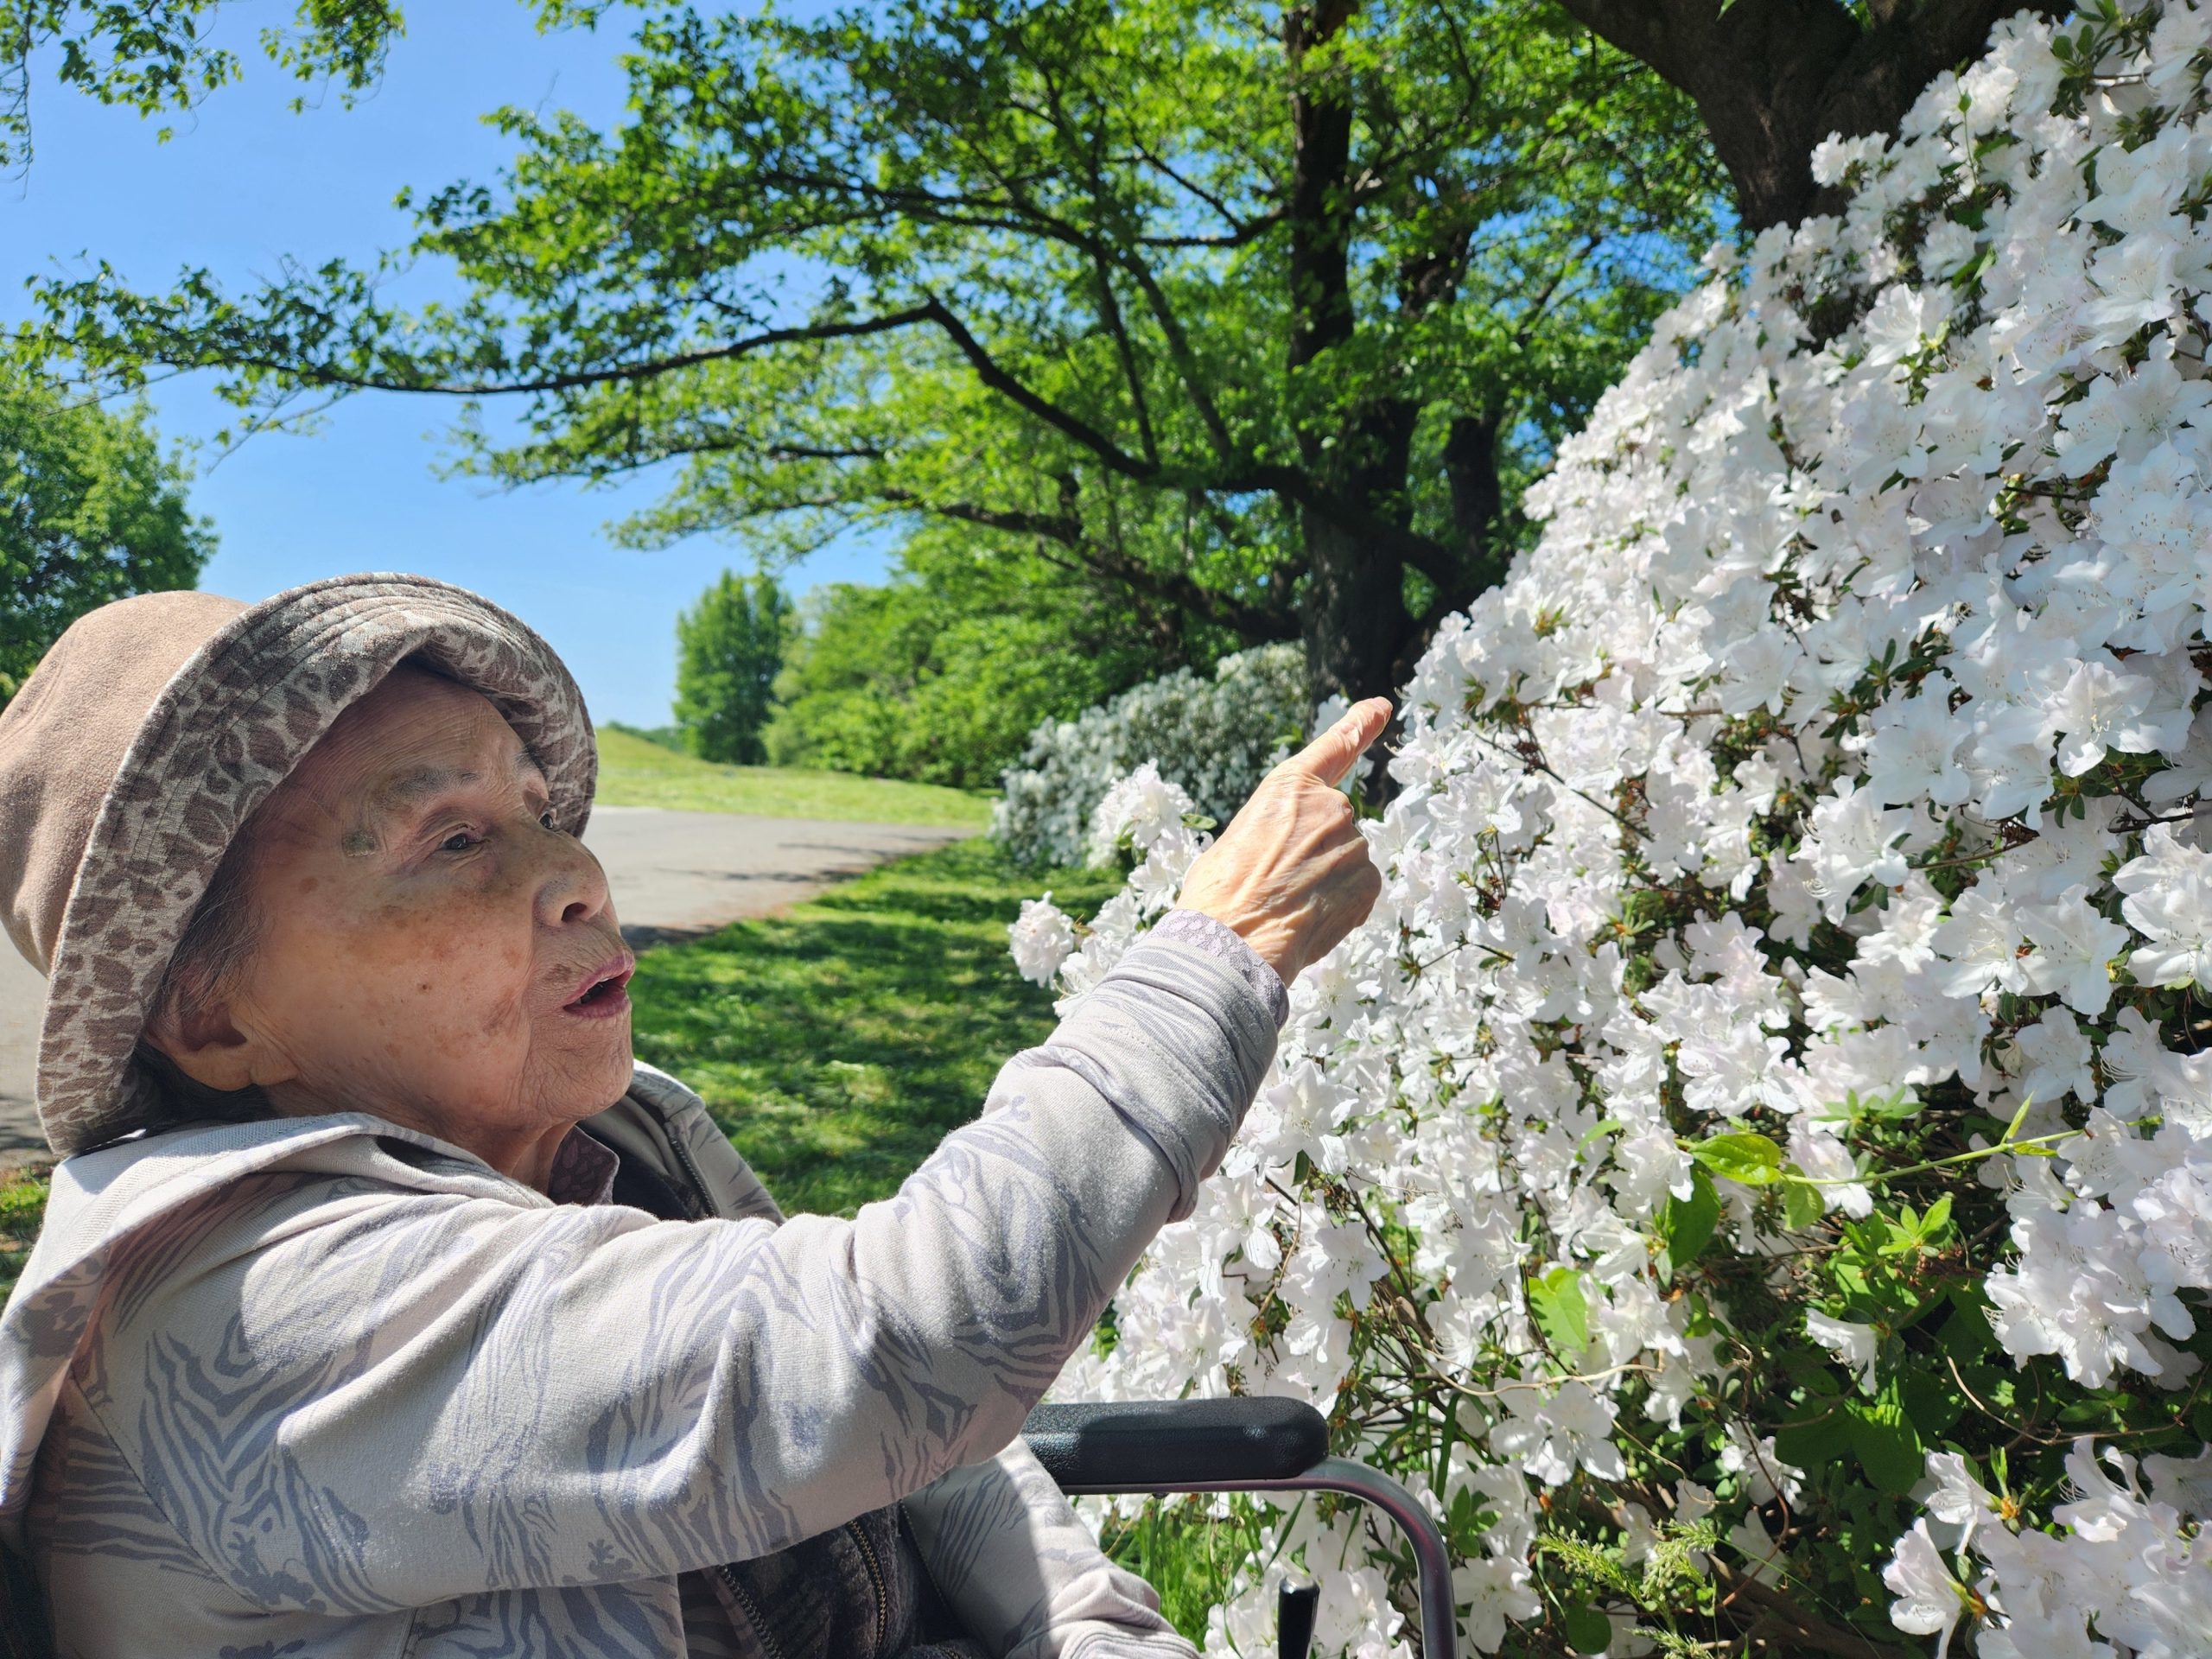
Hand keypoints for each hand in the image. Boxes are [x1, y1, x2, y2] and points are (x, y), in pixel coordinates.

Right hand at [1176, 696, 1389, 986]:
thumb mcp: (1238, 840)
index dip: (1360, 724)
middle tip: (1277, 882)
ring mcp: (1354, 843)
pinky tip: (1309, 919)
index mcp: (1289, 787)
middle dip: (1314, 852)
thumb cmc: (1219, 894)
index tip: (1381, 707)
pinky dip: (1338, 905)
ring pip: (1345, 862)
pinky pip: (1357, 890)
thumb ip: (1275, 831)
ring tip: (1286, 905)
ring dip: (1323, 882)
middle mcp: (1330, 806)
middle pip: (1333, 826)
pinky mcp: (1369, 881)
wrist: (1234, 940)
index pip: (1335, 746)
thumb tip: (1288, 854)